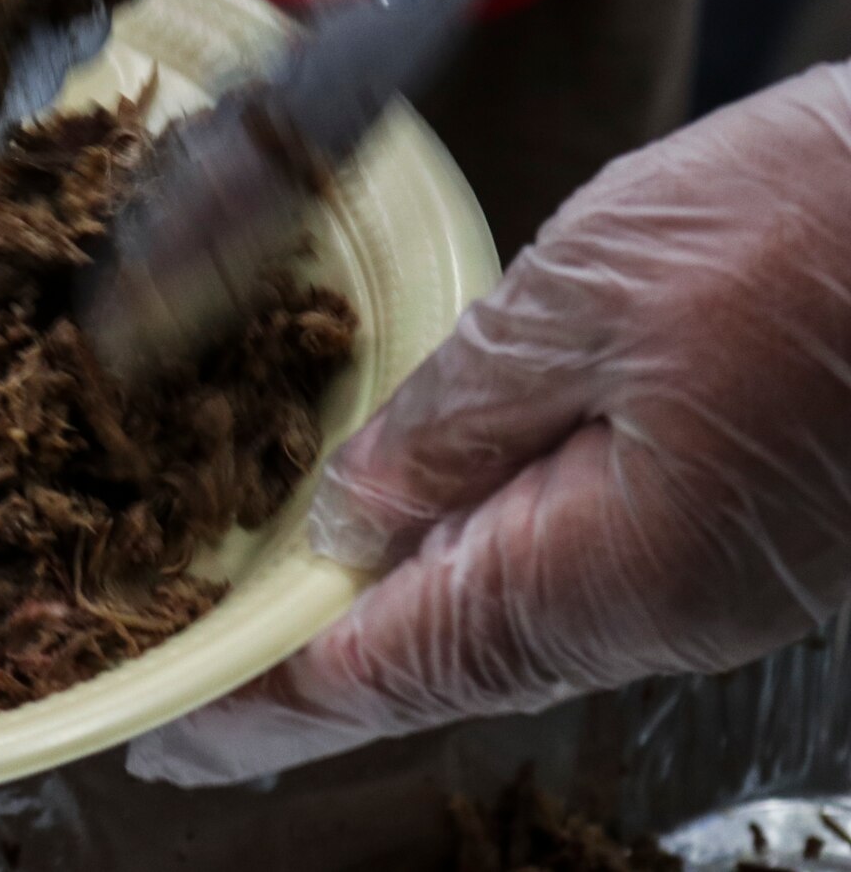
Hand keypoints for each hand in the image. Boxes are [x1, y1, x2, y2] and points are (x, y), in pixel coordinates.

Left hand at [128, 64, 850, 786]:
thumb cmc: (822, 230)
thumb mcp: (589, 296)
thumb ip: (457, 409)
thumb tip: (354, 505)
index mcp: (604, 572)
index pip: (382, 668)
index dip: (260, 697)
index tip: (166, 720)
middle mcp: (651, 606)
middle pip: (432, 661)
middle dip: (303, 669)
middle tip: (193, 682)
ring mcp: (699, 572)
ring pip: (496, 615)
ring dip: (374, 616)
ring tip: (267, 609)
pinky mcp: (732, 523)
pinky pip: (561, 565)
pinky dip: (460, 559)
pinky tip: (409, 526)